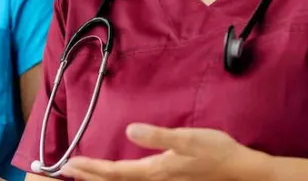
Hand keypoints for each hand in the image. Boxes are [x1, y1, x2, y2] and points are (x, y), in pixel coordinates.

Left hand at [61, 124, 258, 180]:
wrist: (241, 171)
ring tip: (83, 175)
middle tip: (67, 170)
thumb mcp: (188, 138)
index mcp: (156, 171)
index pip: (115, 173)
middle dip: (90, 177)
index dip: (91, 169)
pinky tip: (118, 177)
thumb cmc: (216, 152)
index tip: (70, 164)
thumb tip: (130, 130)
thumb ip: (158, 136)